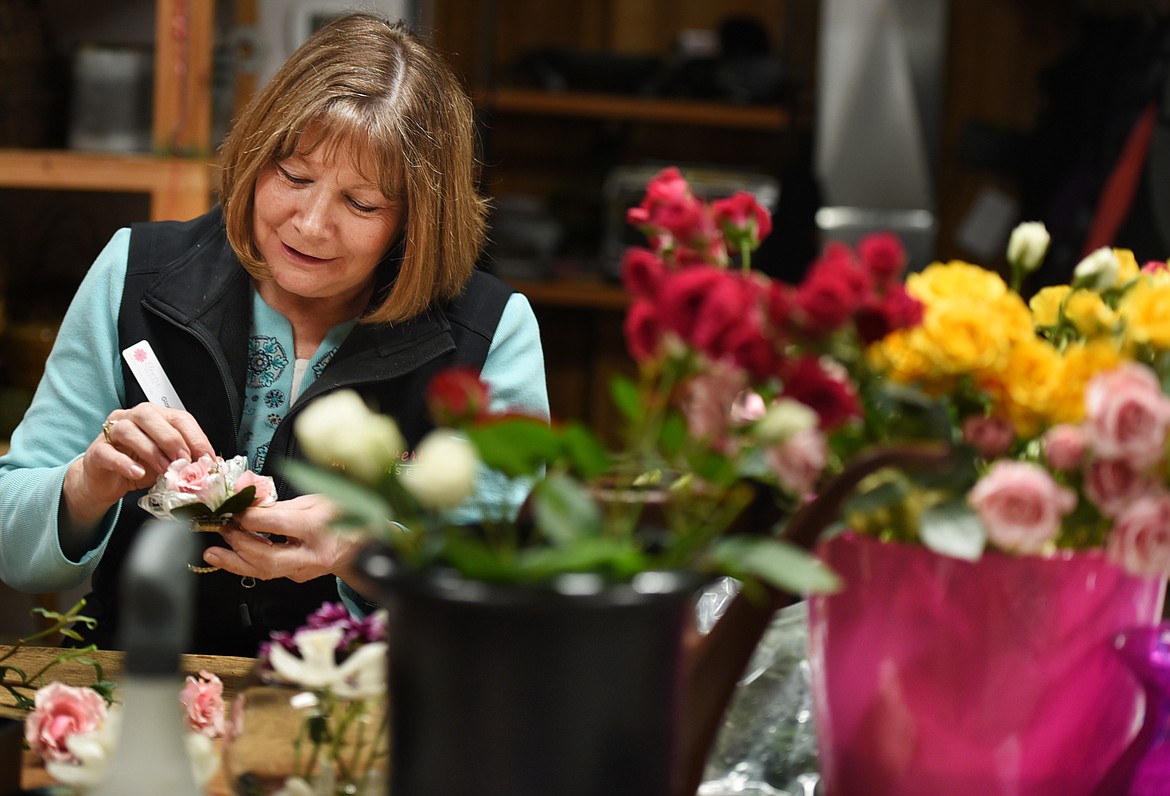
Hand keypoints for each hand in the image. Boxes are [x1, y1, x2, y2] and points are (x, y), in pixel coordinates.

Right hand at [63, 404, 214, 529]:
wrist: (106, 483)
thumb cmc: (139, 467)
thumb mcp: (168, 463)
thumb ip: (186, 460)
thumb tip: (212, 465)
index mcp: (155, 417)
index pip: (178, 418)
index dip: (196, 437)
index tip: (207, 458)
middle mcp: (132, 418)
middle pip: (150, 416)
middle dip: (172, 439)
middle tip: (184, 461)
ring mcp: (111, 432)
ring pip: (128, 430)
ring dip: (151, 451)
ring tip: (164, 469)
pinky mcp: (96, 451)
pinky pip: (108, 452)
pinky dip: (125, 463)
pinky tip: (138, 473)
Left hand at [201, 494, 365, 582]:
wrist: (364, 544)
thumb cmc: (341, 516)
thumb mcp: (314, 501)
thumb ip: (279, 505)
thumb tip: (246, 504)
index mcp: (317, 528)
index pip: (275, 524)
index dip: (250, 518)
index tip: (235, 510)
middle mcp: (311, 555)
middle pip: (266, 558)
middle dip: (238, 545)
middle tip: (221, 530)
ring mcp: (305, 571)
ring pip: (264, 572)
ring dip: (235, 563)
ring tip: (213, 554)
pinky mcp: (298, 577)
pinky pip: (269, 572)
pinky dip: (249, 564)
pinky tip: (234, 556)